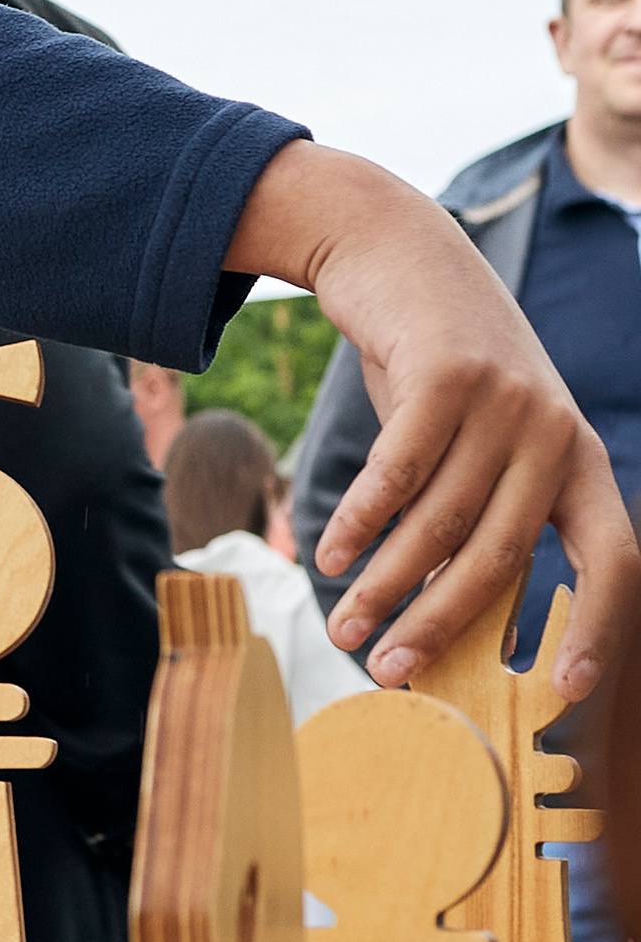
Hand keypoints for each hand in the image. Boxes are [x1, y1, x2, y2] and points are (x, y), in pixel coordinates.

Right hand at [226, 141, 639, 697]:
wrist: (403, 252)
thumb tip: (450, 617)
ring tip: (343, 624)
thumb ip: (482, 511)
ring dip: (384, 582)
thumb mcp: (481, 438)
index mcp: (578, 457)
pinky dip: (360, 521)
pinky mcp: (446, 375)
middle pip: (502, 553)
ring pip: (440, 519)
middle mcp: (554, 430)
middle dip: (441, 621)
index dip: (598, 625)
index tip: (565, 689)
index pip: (613, 557)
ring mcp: (504, 400)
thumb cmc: (438, 369)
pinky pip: (397, 472)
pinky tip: (329, 554)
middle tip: (390, 670)